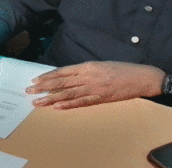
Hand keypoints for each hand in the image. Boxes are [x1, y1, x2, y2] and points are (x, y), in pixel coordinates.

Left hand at [26, 61, 165, 109]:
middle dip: (44, 87)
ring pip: (68, 93)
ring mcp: (94, 88)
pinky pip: (81, 103)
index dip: (48, 76)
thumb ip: (85, 70)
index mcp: (88, 66)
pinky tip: (57, 107)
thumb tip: (67, 76)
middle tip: (30, 91)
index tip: (36, 80)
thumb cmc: (122, 69)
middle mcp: (89, 76)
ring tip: (38, 102)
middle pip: (61, 82)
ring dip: (51, 98)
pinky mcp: (101, 98)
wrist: (142, 77)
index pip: (63, 71)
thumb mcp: (101, 64)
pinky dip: (68, 105)